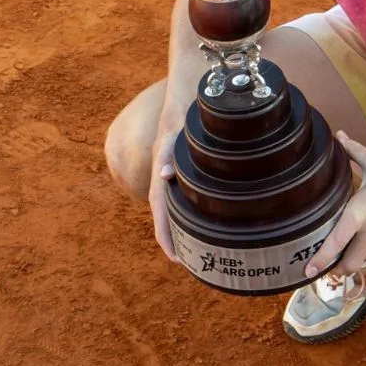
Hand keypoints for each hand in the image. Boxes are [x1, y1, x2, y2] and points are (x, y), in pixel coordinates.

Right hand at [147, 105, 189, 263]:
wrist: (186, 102)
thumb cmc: (182, 119)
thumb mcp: (175, 134)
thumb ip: (169, 153)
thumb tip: (163, 174)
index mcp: (161, 176)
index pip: (160, 213)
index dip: (166, 237)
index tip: (176, 259)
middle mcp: (166, 181)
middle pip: (167, 219)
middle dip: (177, 242)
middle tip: (194, 264)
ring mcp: (174, 180)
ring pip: (176, 212)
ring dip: (183, 232)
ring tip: (201, 252)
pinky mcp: (183, 177)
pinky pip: (184, 202)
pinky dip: (190, 217)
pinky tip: (205, 225)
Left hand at [303, 132, 365, 278]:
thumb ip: (353, 150)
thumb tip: (339, 135)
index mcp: (359, 214)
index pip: (335, 243)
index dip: (320, 260)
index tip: (307, 271)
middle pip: (349, 265)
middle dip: (336, 269)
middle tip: (325, 264)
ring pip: (364, 260)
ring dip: (352, 260)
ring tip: (342, 252)